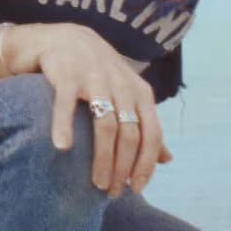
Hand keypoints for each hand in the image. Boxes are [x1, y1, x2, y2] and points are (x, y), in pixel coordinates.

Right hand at [26, 23, 168, 196]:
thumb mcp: (129, 96)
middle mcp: (121, 85)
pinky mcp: (67, 75)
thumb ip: (146, 126)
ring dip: (102, 159)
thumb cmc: (99, 74)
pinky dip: (65, 127)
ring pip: (105, 126)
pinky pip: (67, 105)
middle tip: (112, 192)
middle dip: (123, 168)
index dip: (145, 164)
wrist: (65, 38)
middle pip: (129, 135)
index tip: (135, 189)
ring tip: (96, 182)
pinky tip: (62, 148)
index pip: (151, 135)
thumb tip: (167, 160)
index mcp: (140, 93)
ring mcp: (94, 79)